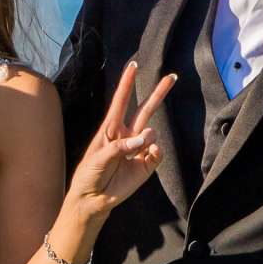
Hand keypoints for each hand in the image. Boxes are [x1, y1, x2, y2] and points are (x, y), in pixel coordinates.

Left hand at [65, 63, 175, 215]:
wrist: (95, 199)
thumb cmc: (90, 174)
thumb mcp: (98, 157)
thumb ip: (119, 147)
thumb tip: (144, 139)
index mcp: (111, 128)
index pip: (121, 101)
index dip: (127, 83)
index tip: (133, 65)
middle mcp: (127, 135)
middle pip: (145, 109)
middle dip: (158, 93)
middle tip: (172, 77)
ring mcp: (138, 149)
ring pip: (151, 133)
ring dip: (145, 139)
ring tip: (133, 153)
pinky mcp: (147, 164)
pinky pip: (157, 152)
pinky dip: (153, 153)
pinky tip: (145, 159)